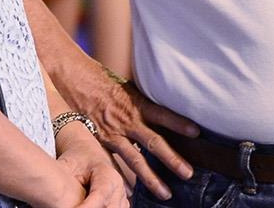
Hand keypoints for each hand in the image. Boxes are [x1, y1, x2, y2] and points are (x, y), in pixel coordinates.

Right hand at [52, 51, 196, 200]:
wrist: (76, 81)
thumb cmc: (103, 80)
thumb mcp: (128, 86)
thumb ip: (144, 102)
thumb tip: (164, 111)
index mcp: (137, 103)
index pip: (162, 113)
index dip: (179, 123)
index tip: (197, 132)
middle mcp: (127, 120)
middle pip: (153, 142)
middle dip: (172, 159)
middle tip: (188, 174)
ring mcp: (114, 133)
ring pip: (135, 160)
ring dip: (151, 178)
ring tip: (166, 193)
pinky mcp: (101, 142)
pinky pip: (114, 164)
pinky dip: (122, 179)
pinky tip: (130, 193)